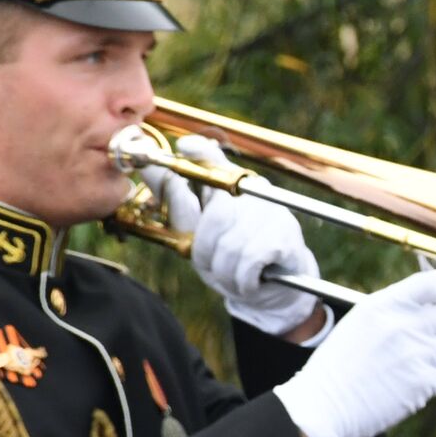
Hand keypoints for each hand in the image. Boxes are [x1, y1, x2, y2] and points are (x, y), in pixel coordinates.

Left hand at [140, 136, 320, 336]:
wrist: (280, 290)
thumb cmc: (234, 261)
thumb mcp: (200, 237)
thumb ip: (179, 205)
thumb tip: (150, 168)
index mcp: (232, 187)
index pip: (215, 158)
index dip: (200, 151)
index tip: (184, 146)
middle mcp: (256, 192)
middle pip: (218, 216)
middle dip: (208, 251)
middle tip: (214, 267)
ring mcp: (274, 212)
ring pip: (231, 246)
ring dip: (226, 273)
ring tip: (234, 278)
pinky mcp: (285, 235)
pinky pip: (248, 261)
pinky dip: (243, 280)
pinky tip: (250, 283)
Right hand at [272, 269, 435, 436]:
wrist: (324, 407)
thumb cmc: (339, 367)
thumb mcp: (362, 323)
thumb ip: (395, 311)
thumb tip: (432, 306)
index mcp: (387, 304)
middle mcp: (405, 324)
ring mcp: (417, 354)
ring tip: (435, 365)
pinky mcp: (423, 383)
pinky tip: (421, 387)